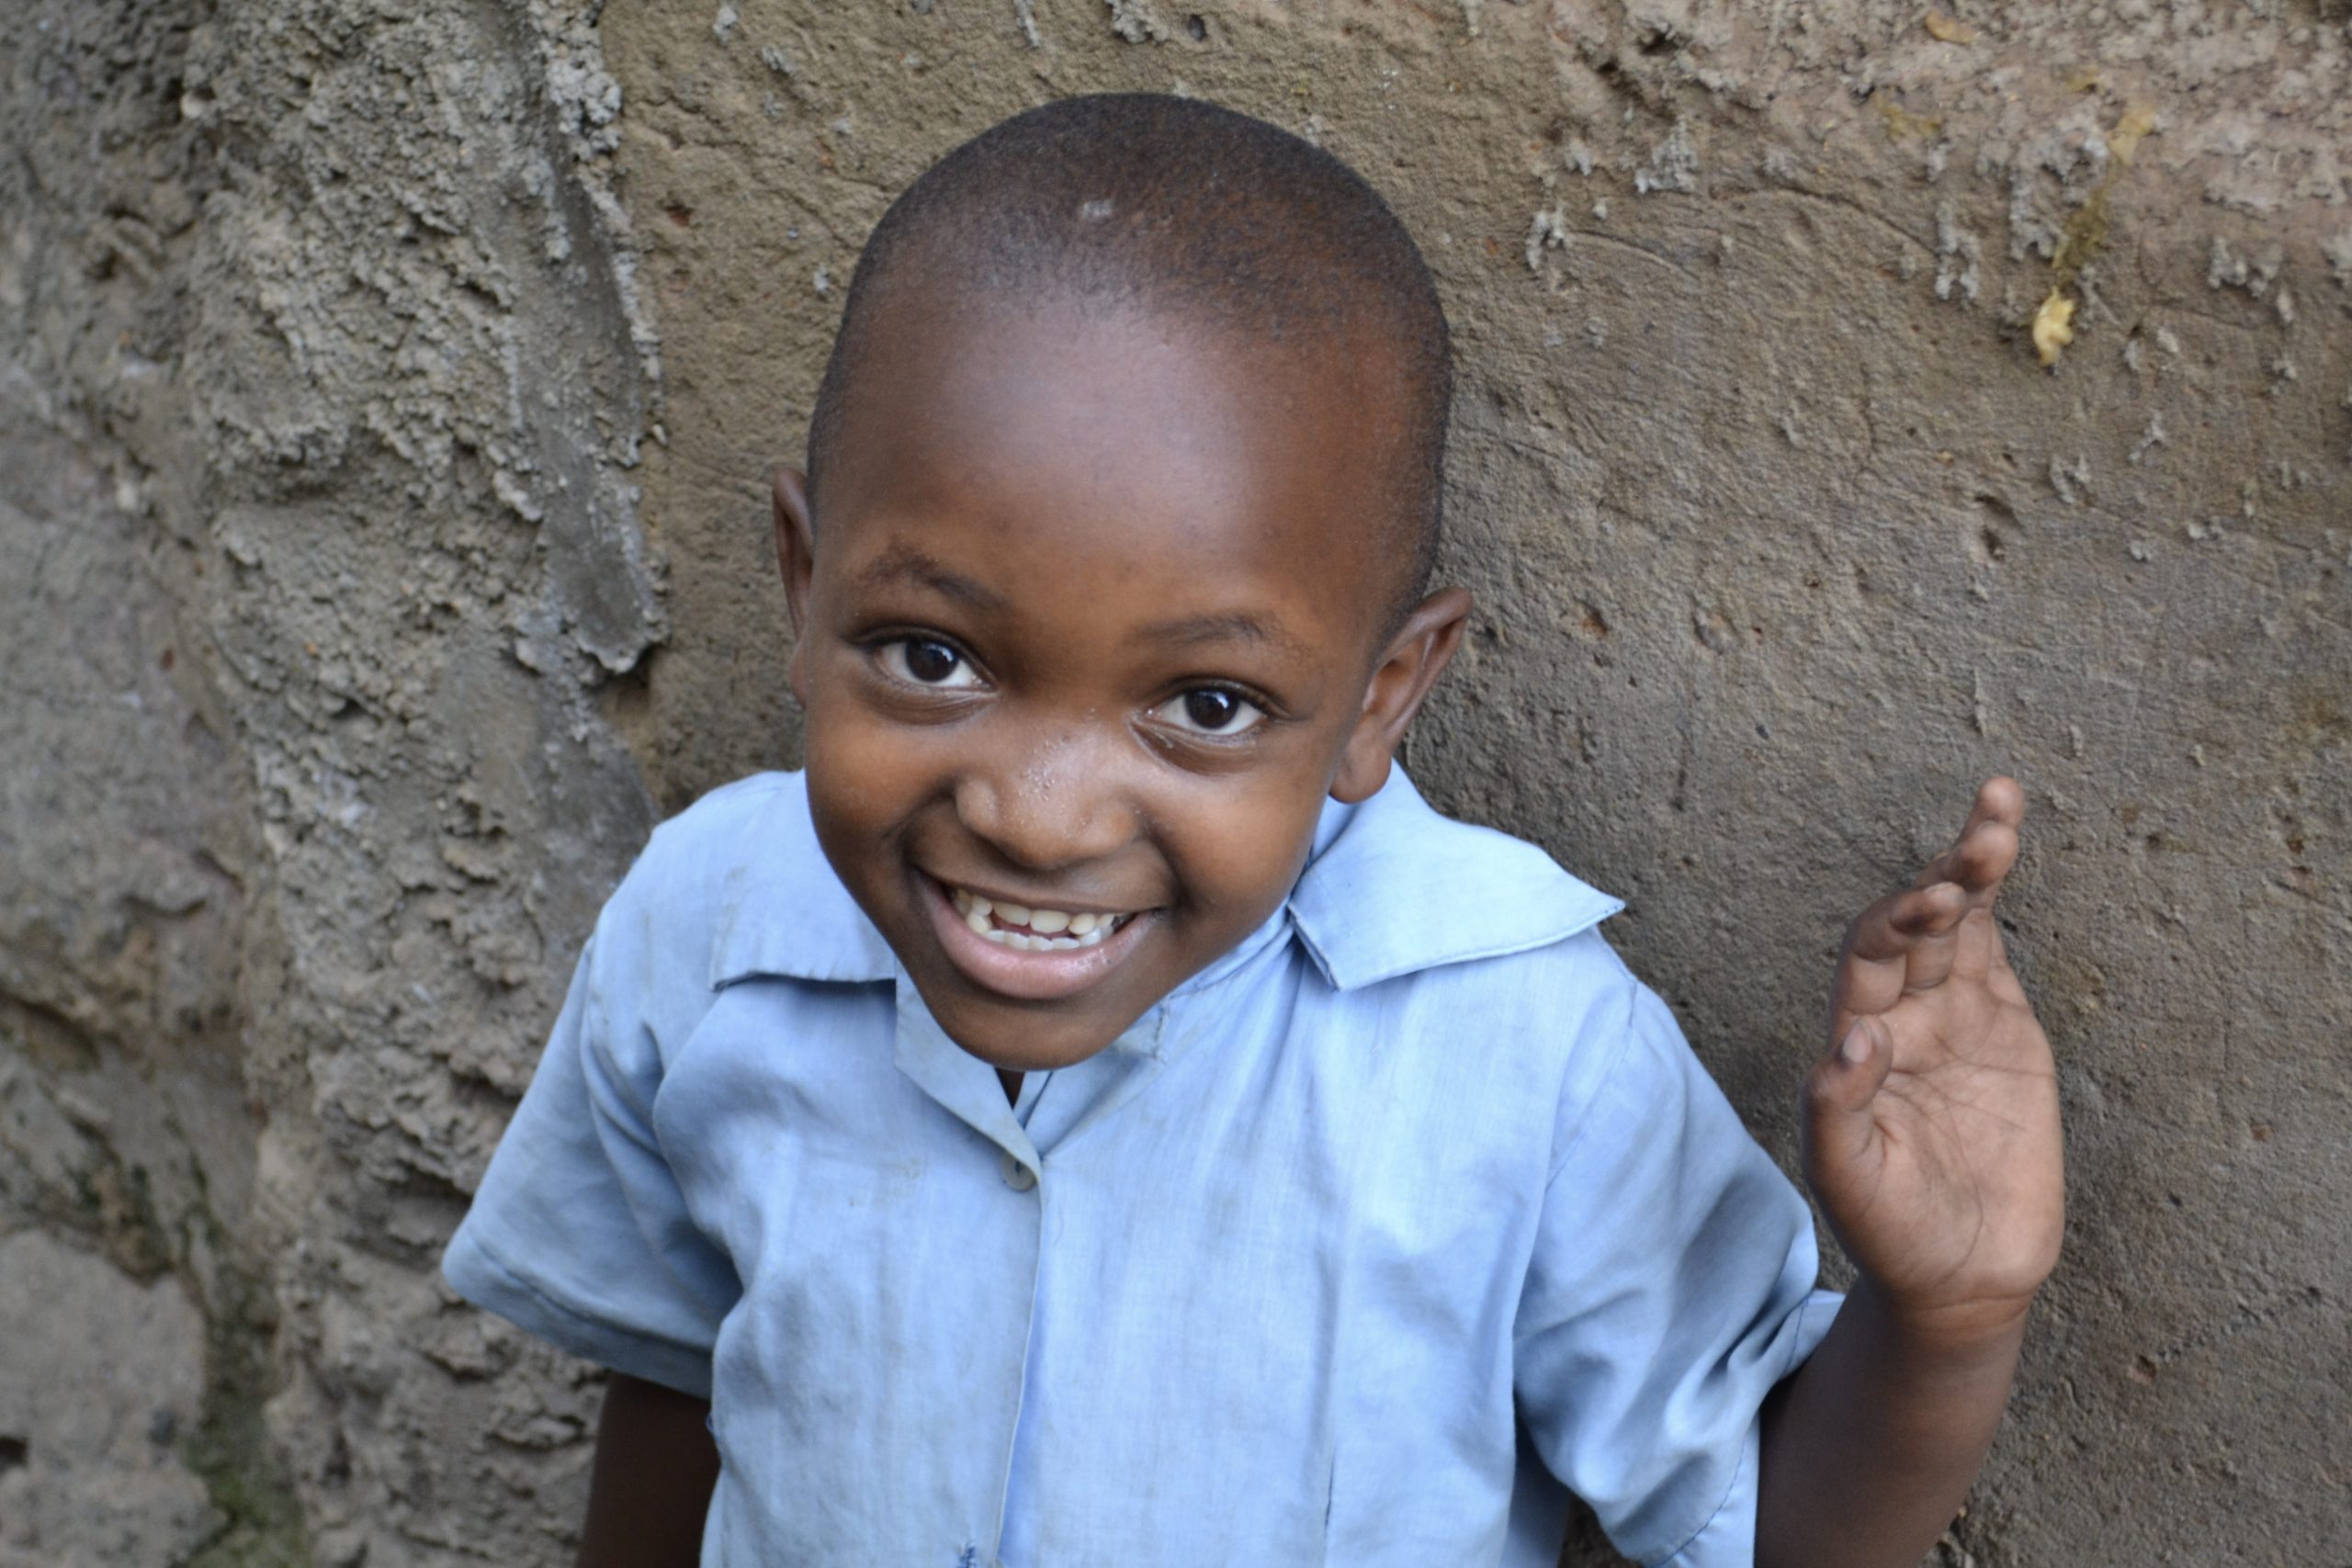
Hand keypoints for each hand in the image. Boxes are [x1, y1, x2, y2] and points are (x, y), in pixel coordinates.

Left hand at [1803, 778, 2063, 1343]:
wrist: (1961, 1274)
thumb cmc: (1891, 1231)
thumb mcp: (1848, 1180)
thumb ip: (1837, 1111)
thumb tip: (1853, 1039)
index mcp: (1855, 1041)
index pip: (1867, 960)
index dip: (1894, 925)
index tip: (1929, 903)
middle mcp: (1899, 1014)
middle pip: (1914, 925)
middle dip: (1942, 876)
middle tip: (1979, 839)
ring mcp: (1953, 1015)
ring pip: (1959, 922)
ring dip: (1971, 862)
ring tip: (1996, 805)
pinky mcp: (2004, 1027)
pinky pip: (1993, 948)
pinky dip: (1995, 897)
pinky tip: (1998, 842)